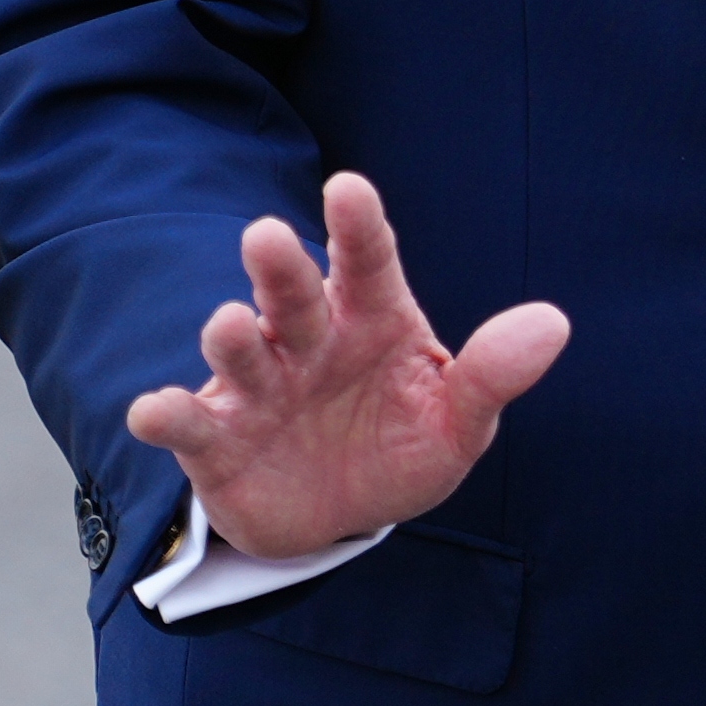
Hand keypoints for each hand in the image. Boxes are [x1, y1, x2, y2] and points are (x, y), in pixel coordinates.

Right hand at [125, 171, 572, 559]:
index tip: (349, 188)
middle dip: (278, 266)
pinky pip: (187, 422)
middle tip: (266, 237)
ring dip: (229, 336)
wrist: (336, 516)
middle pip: (290, 292)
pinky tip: (153, 412)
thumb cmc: (397, 447)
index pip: (366, 262)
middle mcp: (305, 340)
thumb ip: (492, 374)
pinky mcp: (216, 439)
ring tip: (230, 325)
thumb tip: (552, 322)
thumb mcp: (456, 422)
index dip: (357, 226)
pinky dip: (166, 414)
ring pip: (238, 348)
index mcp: (369, 319)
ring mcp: (257, 386)